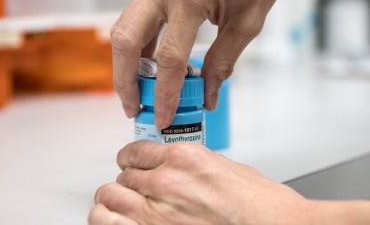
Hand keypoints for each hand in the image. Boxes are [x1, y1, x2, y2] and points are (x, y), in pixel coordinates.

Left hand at [90, 141, 316, 224]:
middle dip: (127, 182)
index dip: (130, 159)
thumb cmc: (261, 203)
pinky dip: (111, 221)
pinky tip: (122, 221)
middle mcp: (166, 181)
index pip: (134, 152)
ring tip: (121, 206)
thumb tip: (174, 168)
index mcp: (185, 157)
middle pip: (121, 176)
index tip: (131, 164)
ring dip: (113, 201)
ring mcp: (158, 212)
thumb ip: (191, 166)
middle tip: (133, 189)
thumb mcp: (225, 168)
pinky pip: (110, 224)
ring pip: (108, 198)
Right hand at [111, 0, 297, 127]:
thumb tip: (207, 95)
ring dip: (126, 65)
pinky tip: (148, 67)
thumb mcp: (247, 24)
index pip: (169, 58)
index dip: (164, 93)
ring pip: (124, 29)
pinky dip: (138, 46)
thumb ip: (222, 62)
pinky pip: (136, 19)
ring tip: (137, 93)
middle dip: (125, 81)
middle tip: (134, 107)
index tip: (163, 117)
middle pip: (126, 41)